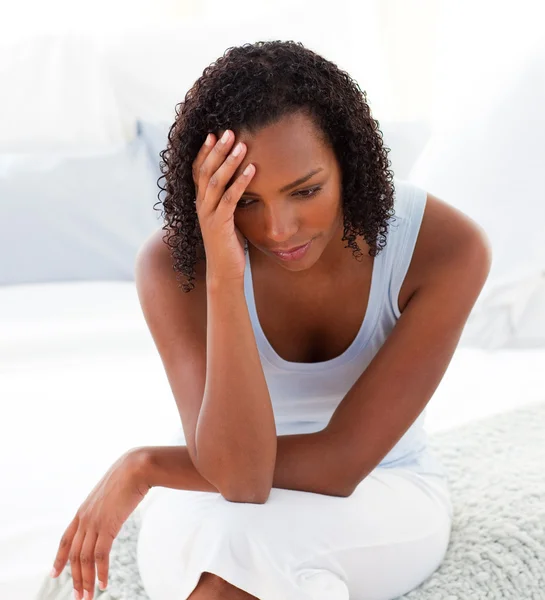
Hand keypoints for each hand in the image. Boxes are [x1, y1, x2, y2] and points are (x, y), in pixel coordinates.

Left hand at [50, 449, 149, 599]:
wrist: (135, 467)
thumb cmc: (127, 475)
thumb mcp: (110, 492)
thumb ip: (105, 505)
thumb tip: (111, 509)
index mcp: (83, 510)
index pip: (66, 539)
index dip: (60, 558)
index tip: (55, 573)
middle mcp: (85, 518)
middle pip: (75, 555)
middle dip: (75, 578)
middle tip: (79, 596)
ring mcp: (95, 522)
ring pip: (85, 559)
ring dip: (86, 580)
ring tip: (88, 596)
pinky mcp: (108, 526)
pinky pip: (100, 555)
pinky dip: (101, 572)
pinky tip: (103, 584)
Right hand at [192, 129, 255, 282]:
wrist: (224, 272)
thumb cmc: (229, 245)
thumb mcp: (228, 217)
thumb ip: (229, 200)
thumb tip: (242, 182)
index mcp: (201, 202)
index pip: (198, 171)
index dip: (204, 152)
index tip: (213, 133)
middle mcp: (201, 206)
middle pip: (205, 171)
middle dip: (217, 150)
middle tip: (229, 131)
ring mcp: (208, 215)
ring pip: (215, 182)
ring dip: (229, 162)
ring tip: (241, 145)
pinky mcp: (219, 225)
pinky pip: (230, 199)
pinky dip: (241, 183)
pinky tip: (252, 170)